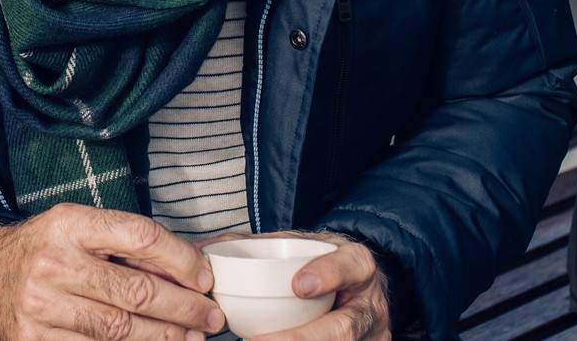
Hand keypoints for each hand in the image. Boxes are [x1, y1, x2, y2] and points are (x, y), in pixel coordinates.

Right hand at [0, 204, 225, 340]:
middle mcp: (54, 262)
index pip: (139, 237)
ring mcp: (42, 305)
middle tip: (210, 317)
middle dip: (184, 308)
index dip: (181, 260)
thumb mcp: (75, 227)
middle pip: (137, 291)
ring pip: (120, 329)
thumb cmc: (40, 249)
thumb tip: (188, 266)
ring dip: (164, 337)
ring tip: (190, 338)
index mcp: (69, 224)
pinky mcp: (34, 339)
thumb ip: (124, 243)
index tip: (204, 278)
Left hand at [248, 233, 390, 340]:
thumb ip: (259, 246)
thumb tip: (205, 250)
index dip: (327, 275)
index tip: (298, 286)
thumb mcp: (304, 246)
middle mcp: (369, 303)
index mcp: (358, 265)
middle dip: (301, 338)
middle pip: (343, 328)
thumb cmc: (324, 265)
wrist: (360, 287)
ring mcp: (372, 334)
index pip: (350, 266)